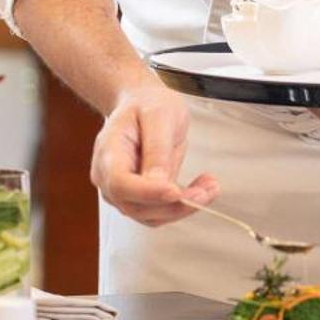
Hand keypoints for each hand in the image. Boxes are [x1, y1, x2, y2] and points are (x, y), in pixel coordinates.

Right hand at [91, 83, 218, 224]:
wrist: (143, 105)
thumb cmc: (146, 104)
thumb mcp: (158, 115)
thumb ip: (157, 148)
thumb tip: (160, 184)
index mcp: (109, 152)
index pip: (120, 183)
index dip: (146, 192)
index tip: (174, 191)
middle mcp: (110, 178)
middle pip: (136, 206)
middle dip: (174, 204)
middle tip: (207, 190)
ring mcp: (124, 192)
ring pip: (152, 216)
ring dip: (184, 207)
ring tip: (210, 187)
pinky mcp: (141, 198)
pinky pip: (162, 211)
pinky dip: (184, 205)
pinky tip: (202, 189)